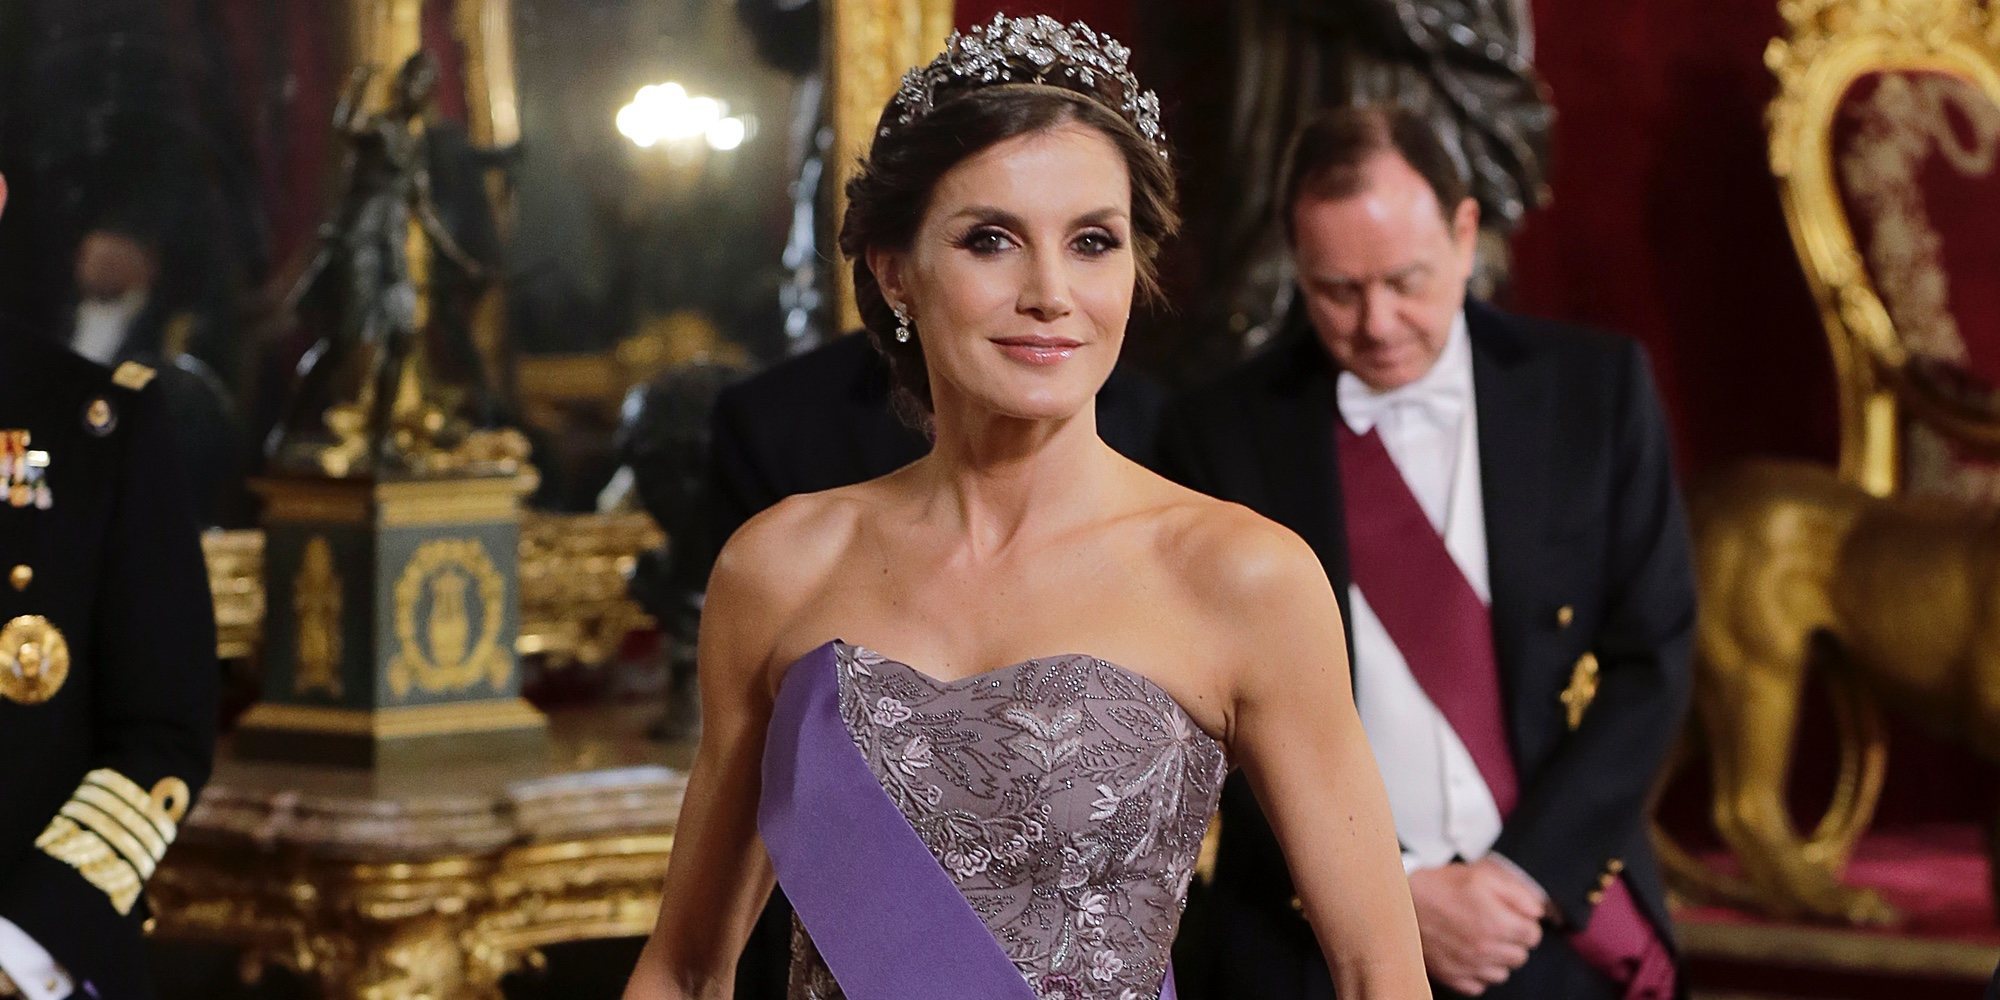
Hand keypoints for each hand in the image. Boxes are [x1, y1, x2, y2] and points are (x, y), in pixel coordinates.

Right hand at [1407, 858, 1545, 994]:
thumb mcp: (1483, 876)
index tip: (1512, 916)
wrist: (1402, 902)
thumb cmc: (1440, 887)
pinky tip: (1467, 954)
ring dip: (1496, 958)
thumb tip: (1538, 911)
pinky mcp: (1453, 977)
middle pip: (1520, 956)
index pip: (1533, 935)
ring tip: (1480, 939)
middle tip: (1494, 924)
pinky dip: (1477, 973)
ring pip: (1502, 973)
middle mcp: (1487, 950)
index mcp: (1499, 924)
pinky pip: (1479, 986)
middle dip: (1512, 940)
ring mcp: (1470, 967)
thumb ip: (1518, 893)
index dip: (1524, 922)